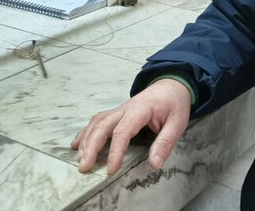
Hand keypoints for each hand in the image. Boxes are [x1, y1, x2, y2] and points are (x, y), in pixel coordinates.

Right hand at [72, 78, 191, 174]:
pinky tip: (76, 145)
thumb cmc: (174, 104)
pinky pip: (97, 121)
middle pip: (102, 126)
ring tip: (80, 160)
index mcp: (140, 110)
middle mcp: (125, 108)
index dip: (115, 151)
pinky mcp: (116, 113)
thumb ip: (165, 143)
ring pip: (96, 123)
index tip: (110, 169)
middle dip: (91, 147)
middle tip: (85, 167)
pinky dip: (85, 133)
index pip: (123, 131)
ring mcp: (119, 110)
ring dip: (86, 141)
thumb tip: (154, 164)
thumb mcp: (178, 123)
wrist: (171, 85)